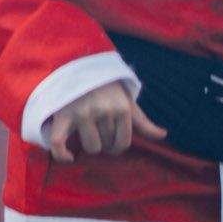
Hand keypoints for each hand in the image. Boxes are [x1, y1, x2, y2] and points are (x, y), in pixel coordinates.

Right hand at [45, 81, 164, 162]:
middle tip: (98, 130)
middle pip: (107, 145)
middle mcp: (103, 111)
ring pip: (90, 147)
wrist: (79, 63)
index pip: (123, 143)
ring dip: (89, 144)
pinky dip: (62, 155)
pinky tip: (69, 158)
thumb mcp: (126, 101)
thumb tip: (163, 135)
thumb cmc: (106, 86)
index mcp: (121, 109)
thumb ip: (142, 121)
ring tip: (87, 133)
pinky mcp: (63, 115)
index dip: (117, 146)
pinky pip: (59, 142)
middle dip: (104, 142)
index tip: (112, 141)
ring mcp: (82, 113)